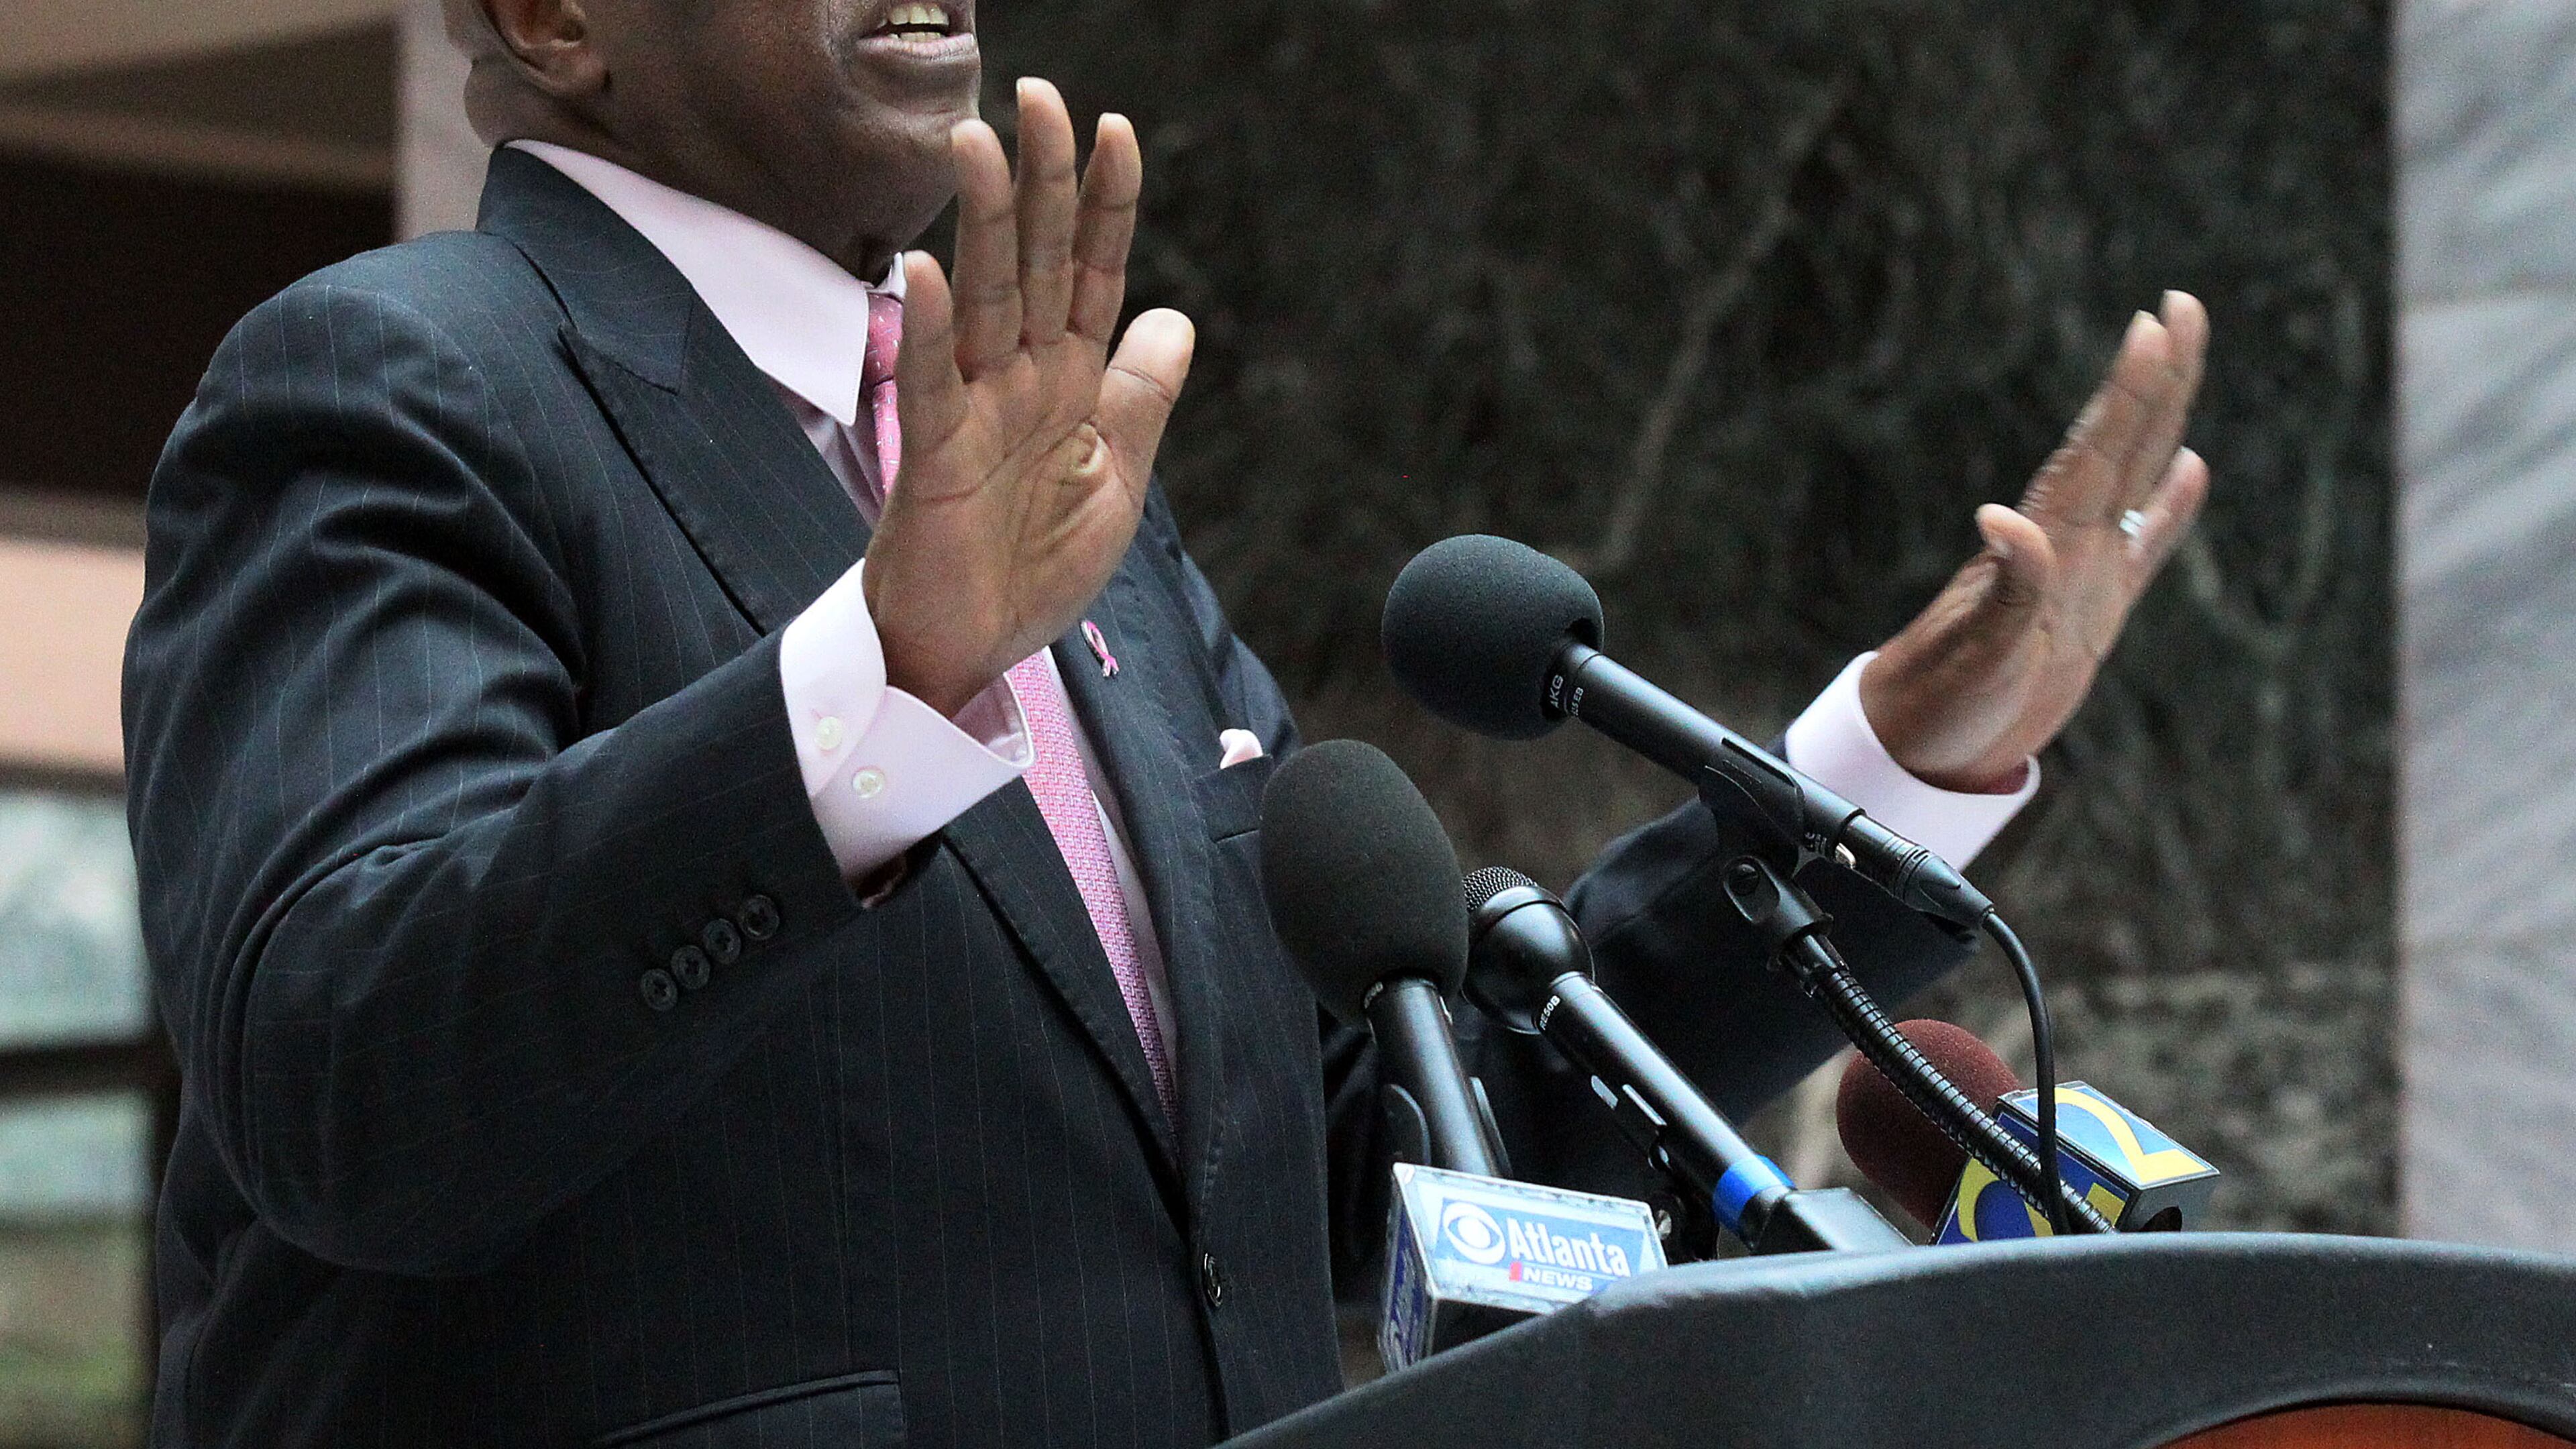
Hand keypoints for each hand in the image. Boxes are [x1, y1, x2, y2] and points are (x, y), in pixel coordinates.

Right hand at [863, 78, 1195, 716]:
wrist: (970, 647)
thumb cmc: (1033, 566)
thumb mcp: (1119, 480)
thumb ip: (1142, 399)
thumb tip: (1175, 318)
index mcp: (1071, 381)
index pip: (1091, 271)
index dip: (1105, 204)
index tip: (1115, 128)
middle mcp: (1020, 379)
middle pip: (1032, 261)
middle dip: (1040, 181)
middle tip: (1041, 96)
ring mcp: (974, 412)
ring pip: (981, 301)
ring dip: (979, 223)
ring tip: (976, 143)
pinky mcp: (933, 459)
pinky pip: (930, 387)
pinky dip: (929, 333)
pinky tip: (926, 273)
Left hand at [1859, 292, 2211, 791]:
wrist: (1921, 746)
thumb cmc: (1939, 700)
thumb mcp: (1977, 650)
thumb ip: (2005, 589)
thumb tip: (2003, 519)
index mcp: (2042, 543)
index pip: (2096, 450)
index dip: (2129, 390)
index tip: (2156, 323)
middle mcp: (2063, 543)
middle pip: (2122, 443)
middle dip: (2155, 376)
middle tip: (2181, 304)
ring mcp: (2082, 572)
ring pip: (2136, 476)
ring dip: (2162, 418)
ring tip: (2184, 357)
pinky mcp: (2093, 612)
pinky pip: (2146, 545)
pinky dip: (2172, 508)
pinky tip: (2192, 470)